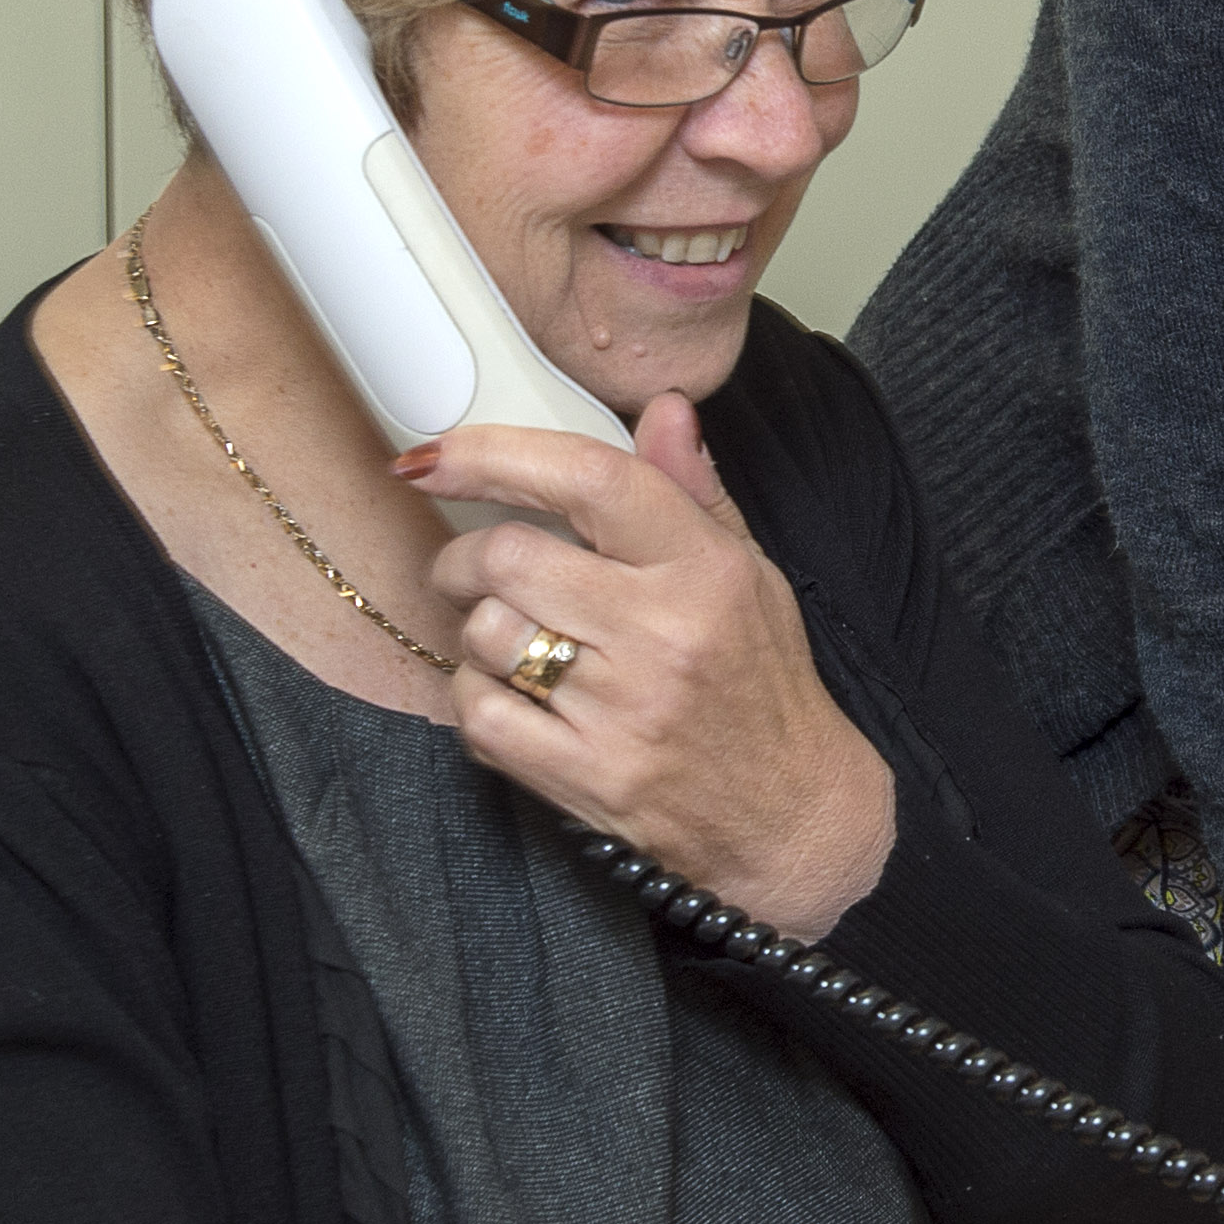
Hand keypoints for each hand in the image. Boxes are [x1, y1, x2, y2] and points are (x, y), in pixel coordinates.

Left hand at [400, 399, 895, 936]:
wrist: (788, 815)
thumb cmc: (762, 685)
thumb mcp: (751, 575)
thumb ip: (693, 493)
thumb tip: (664, 408)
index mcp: (705, 570)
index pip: (591, 479)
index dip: (496, 454)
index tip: (435, 455)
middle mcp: (664, 634)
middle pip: (510, 557)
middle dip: (464, 556)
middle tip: (469, 567)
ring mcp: (622, 711)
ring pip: (485, 635)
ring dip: (476, 630)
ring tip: (510, 639)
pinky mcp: (587, 777)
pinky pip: (480, 716)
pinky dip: (476, 698)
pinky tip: (513, 696)